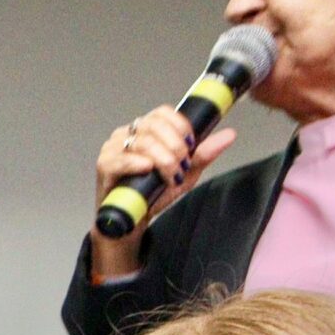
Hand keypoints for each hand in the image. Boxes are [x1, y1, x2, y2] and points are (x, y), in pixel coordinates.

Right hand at [89, 104, 236, 276]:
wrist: (132, 220)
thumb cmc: (153, 194)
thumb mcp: (185, 173)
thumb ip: (204, 153)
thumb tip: (229, 135)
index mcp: (146, 130)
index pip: (163, 113)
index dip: (180, 126)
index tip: (190, 145)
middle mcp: (128, 134)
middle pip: (154, 125)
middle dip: (174, 146)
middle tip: (181, 166)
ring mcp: (113, 148)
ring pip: (142, 141)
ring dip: (162, 158)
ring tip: (169, 176)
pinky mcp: (104, 165)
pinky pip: (122, 158)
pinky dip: (137, 163)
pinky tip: (147, 169)